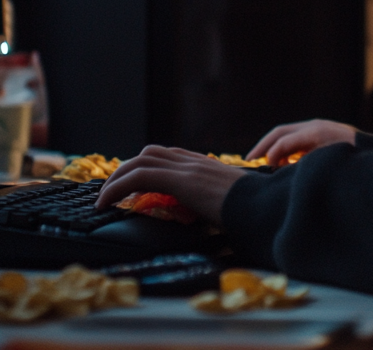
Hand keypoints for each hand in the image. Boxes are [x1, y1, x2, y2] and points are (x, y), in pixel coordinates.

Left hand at [94, 145, 246, 225]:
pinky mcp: (182, 180)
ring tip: (104, 198)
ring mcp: (189, 168)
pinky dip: (118, 187)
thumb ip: (220, 203)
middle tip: (113, 191)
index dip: (148, 167)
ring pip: (140, 161)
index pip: (169, 156)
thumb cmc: (256, 211)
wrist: (267, 208)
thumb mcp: (234, 204)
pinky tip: (106, 203)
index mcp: (207, 167)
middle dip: (126, 169)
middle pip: (151, 153)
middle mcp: (195, 162)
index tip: (133, 185)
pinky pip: (139, 177)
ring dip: (117, 178)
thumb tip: (216, 220)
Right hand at [248, 119, 356, 164]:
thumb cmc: (351, 158)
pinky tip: (276, 161)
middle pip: (280, 132)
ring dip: (270, 146)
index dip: (272, 153)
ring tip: (257, 161)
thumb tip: (282, 169)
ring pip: (285, 134)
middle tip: (248, 160)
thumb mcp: (327, 163)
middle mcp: (313, 127)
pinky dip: (282, 148)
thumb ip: (304, 166)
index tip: (266, 167)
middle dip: (262, 146)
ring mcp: (315, 128)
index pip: (285, 139)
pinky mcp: (318, 134)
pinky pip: (294, 139)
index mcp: (315, 132)